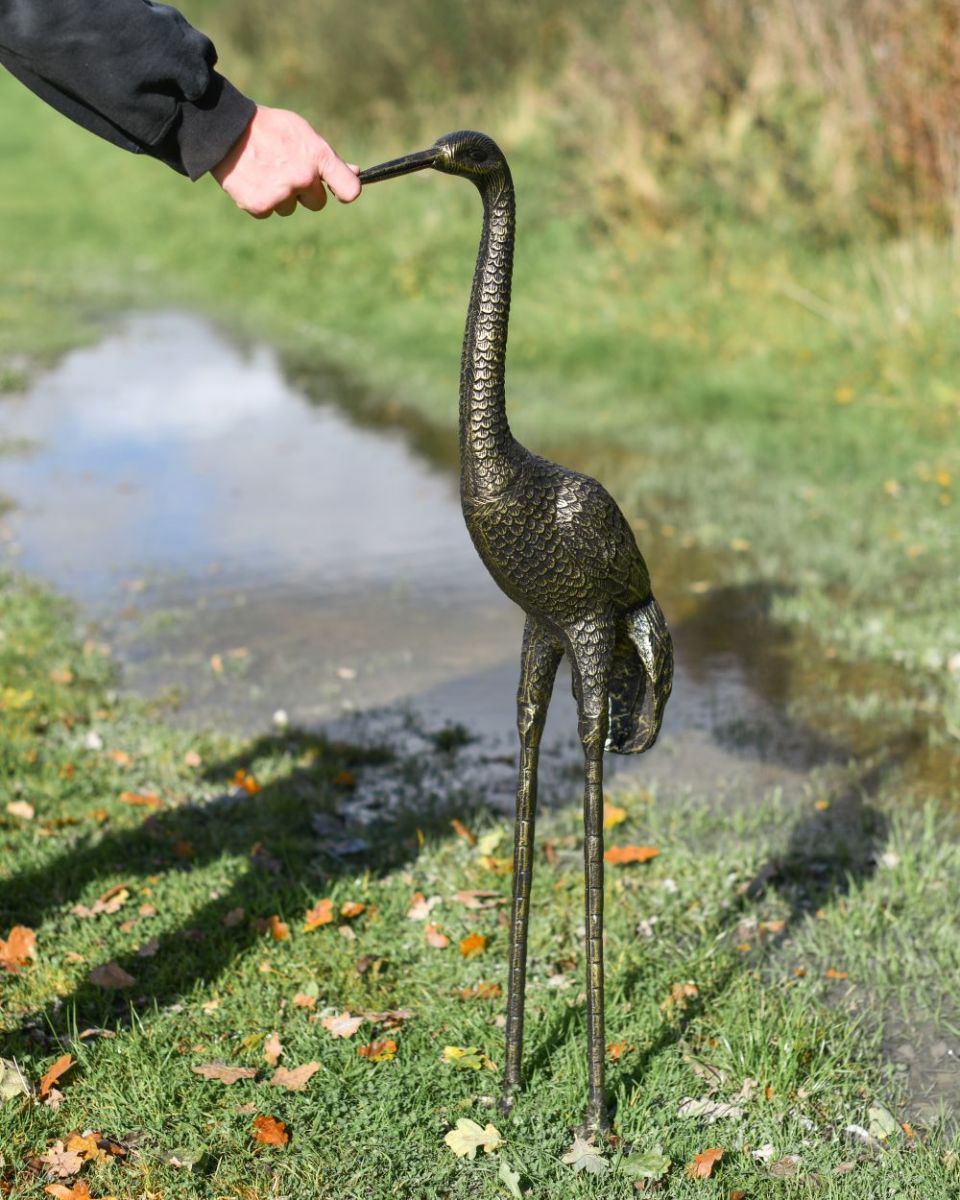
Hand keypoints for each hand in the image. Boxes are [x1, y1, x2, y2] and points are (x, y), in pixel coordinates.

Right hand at [211, 105, 360, 217]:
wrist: (225, 129)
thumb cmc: (270, 129)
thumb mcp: (302, 133)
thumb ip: (327, 158)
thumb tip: (356, 172)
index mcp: (318, 157)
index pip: (349, 189)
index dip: (346, 191)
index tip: (339, 192)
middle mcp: (303, 178)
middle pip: (317, 203)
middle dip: (305, 191)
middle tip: (285, 169)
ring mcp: (281, 194)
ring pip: (290, 208)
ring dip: (280, 195)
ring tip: (264, 170)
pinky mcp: (260, 205)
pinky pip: (268, 212)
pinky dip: (260, 200)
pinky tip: (252, 178)